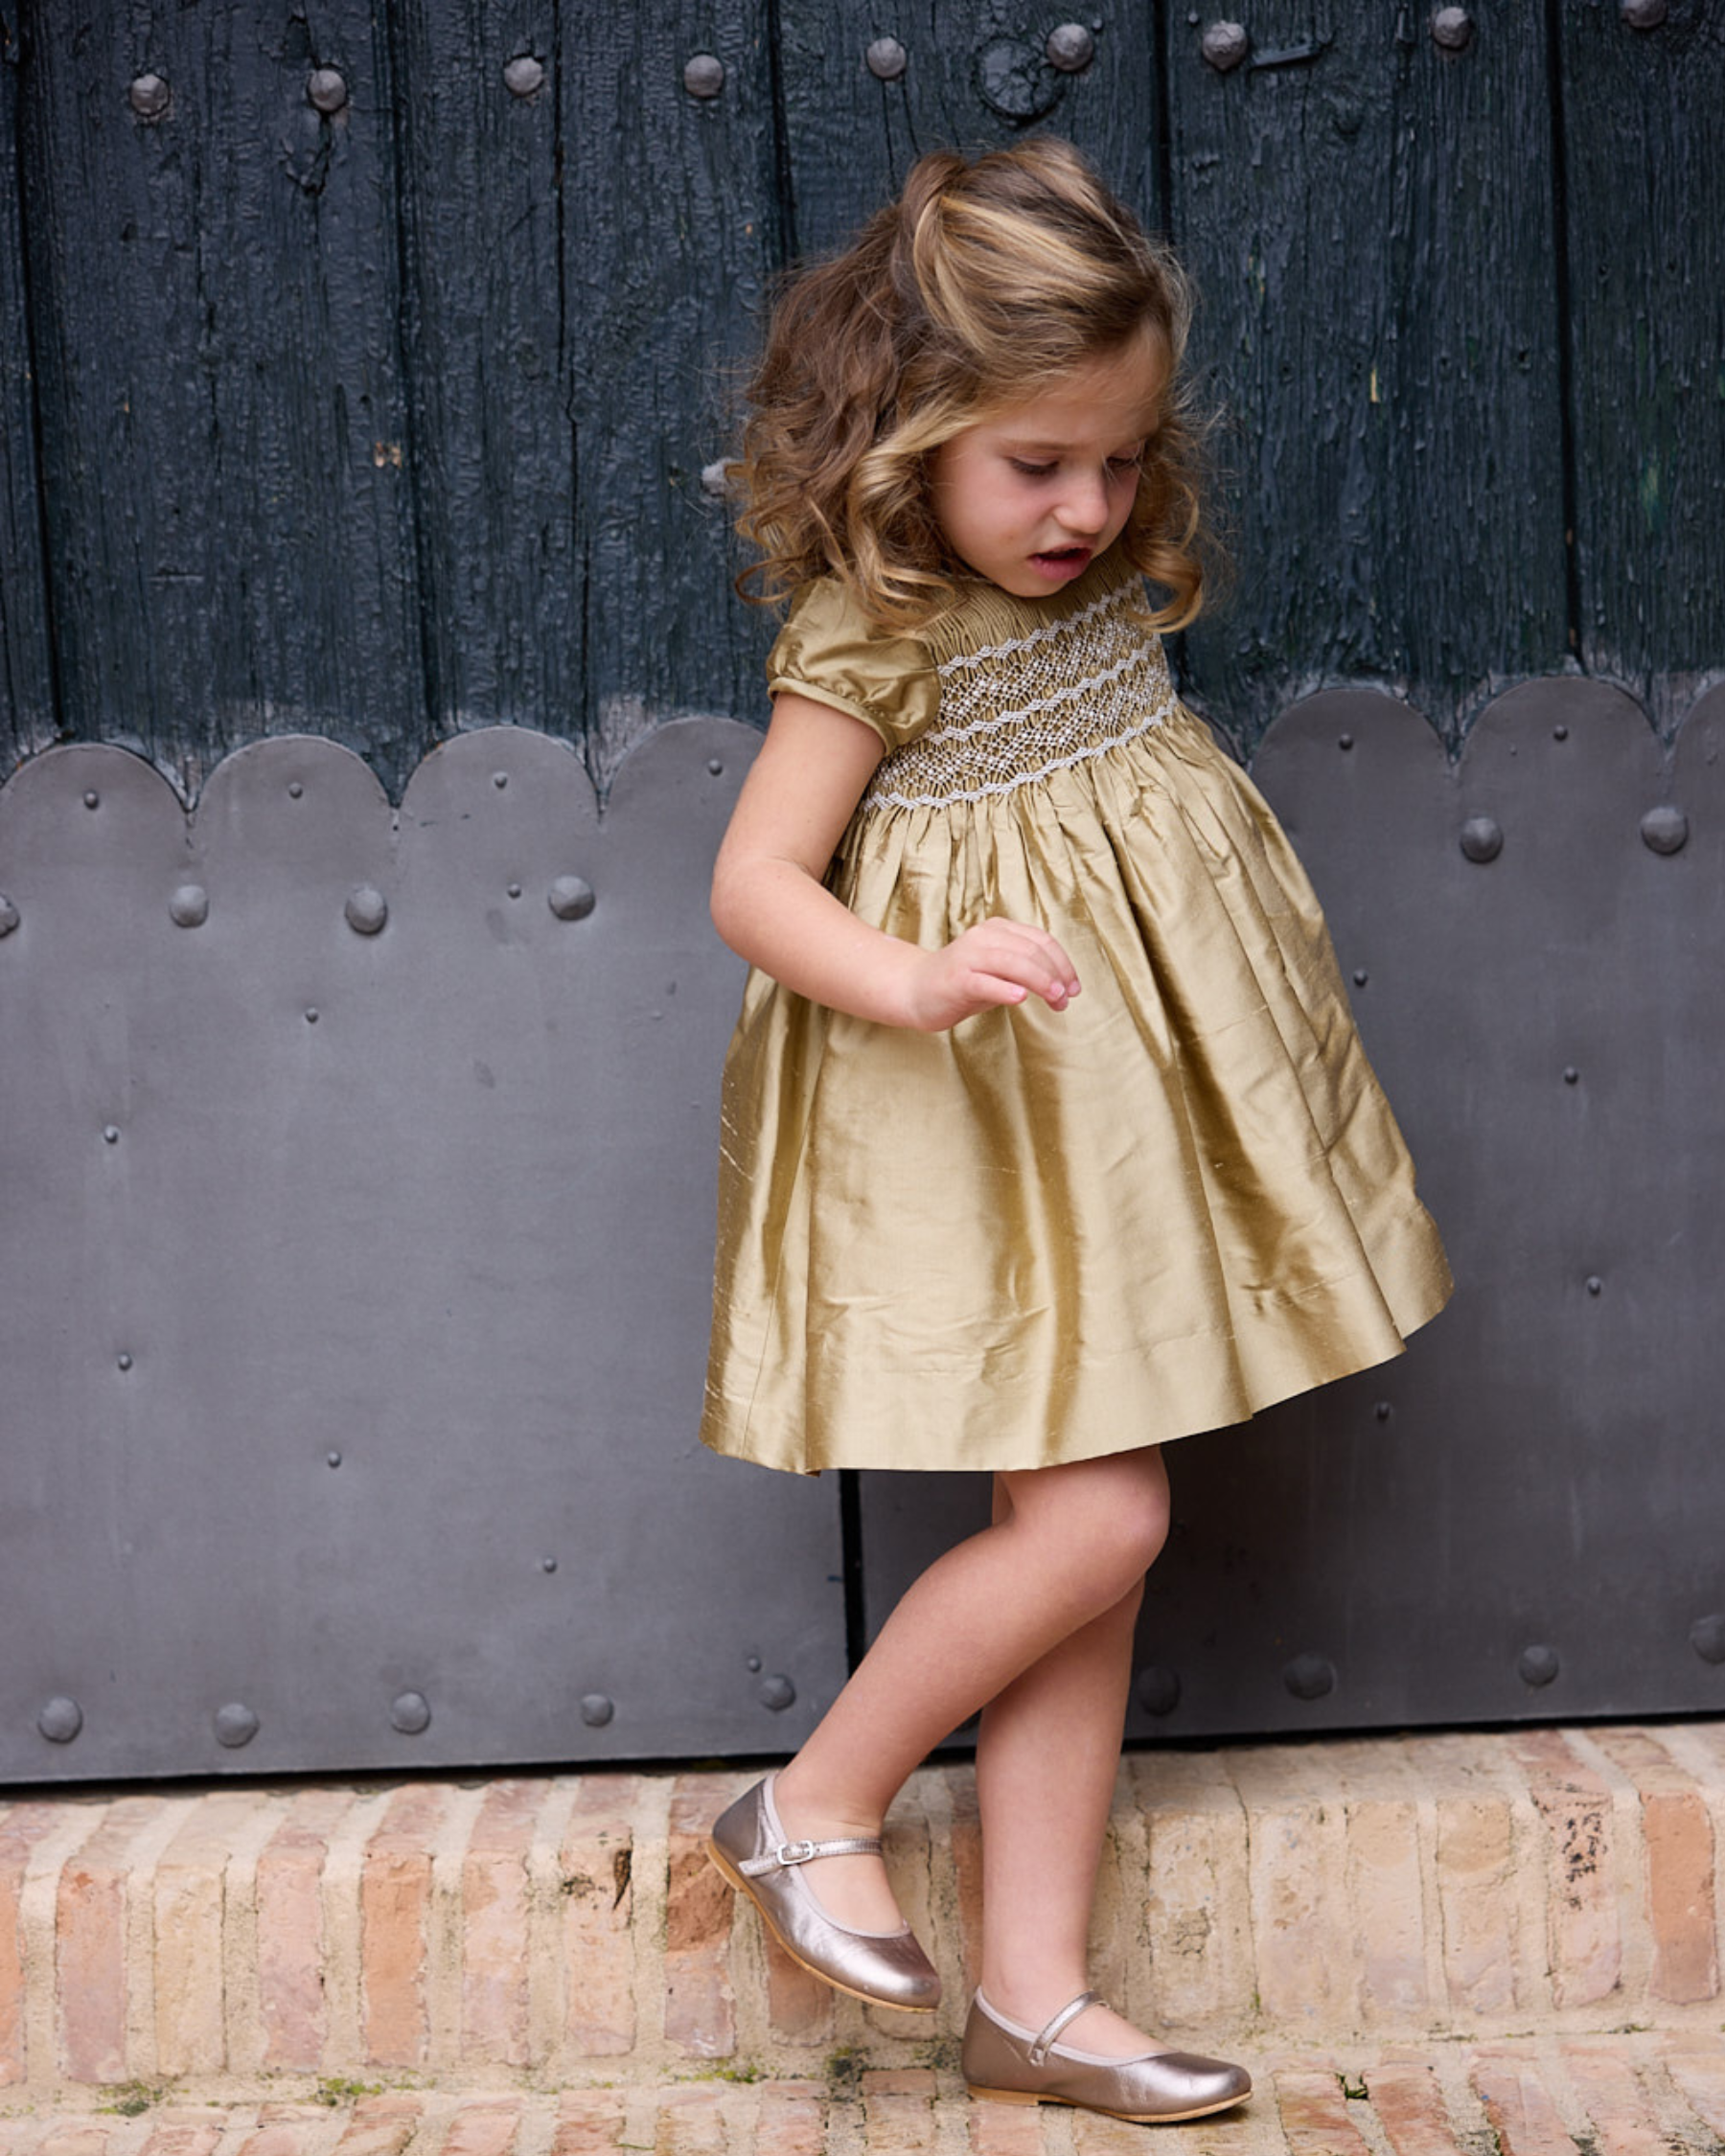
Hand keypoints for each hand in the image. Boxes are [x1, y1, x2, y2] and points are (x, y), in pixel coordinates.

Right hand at [901, 918, 1081, 1031]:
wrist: (915, 991)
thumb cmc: (963, 984)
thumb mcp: (999, 972)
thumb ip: (1026, 972)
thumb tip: (1062, 986)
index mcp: (998, 930)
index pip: (1041, 941)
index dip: (1063, 964)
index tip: (1074, 988)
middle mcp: (983, 936)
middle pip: (1031, 951)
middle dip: (1056, 976)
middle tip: (1066, 1000)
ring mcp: (968, 956)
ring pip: (1013, 963)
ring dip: (1040, 981)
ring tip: (1055, 999)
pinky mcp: (955, 978)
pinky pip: (985, 981)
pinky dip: (1005, 989)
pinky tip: (1020, 999)